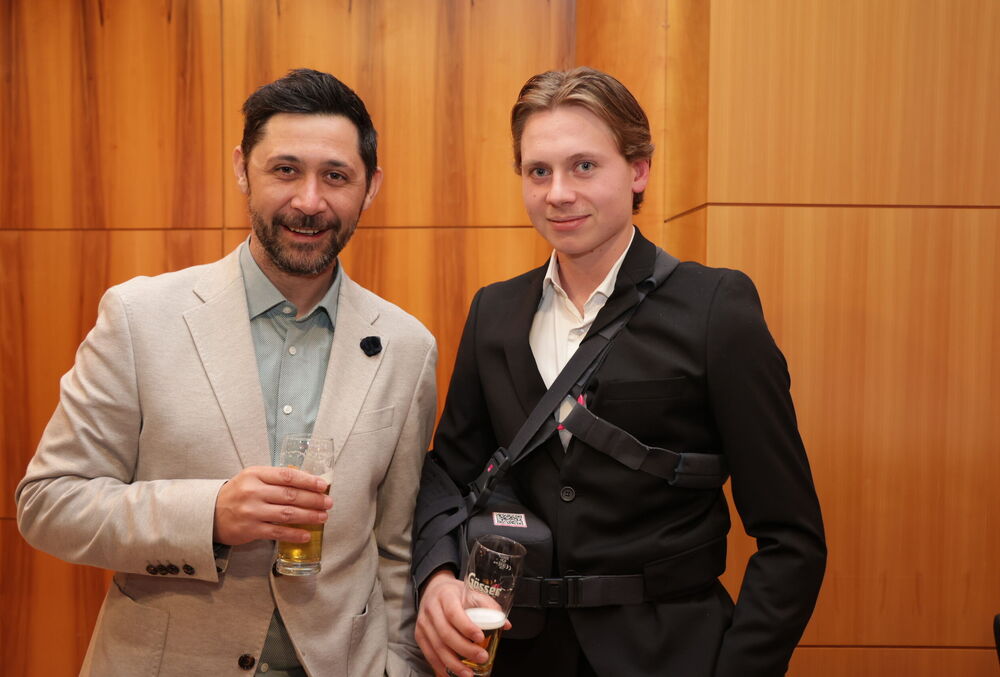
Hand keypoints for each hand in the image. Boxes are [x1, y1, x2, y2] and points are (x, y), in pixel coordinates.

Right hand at [213, 465, 331, 545]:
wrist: (209, 513)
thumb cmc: (237, 494)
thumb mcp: (252, 478)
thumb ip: (275, 478)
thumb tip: (307, 481)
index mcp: (256, 474)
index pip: (287, 476)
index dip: (308, 480)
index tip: (323, 485)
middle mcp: (254, 492)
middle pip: (290, 495)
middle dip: (313, 500)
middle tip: (328, 503)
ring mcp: (252, 511)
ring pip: (287, 514)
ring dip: (309, 516)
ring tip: (323, 517)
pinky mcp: (250, 529)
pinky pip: (277, 532)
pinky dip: (294, 534)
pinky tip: (306, 535)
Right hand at [414, 569, 510, 676]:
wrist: (433, 590)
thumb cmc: (455, 593)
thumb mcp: (472, 592)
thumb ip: (489, 606)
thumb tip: (505, 624)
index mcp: (445, 596)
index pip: (454, 614)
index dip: (467, 627)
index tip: (481, 638)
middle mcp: (431, 610)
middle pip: (446, 634)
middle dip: (465, 650)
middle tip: (482, 658)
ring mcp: (424, 624)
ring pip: (437, 647)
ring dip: (453, 664)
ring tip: (469, 674)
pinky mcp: (419, 635)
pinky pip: (429, 654)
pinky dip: (441, 667)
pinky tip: (452, 674)